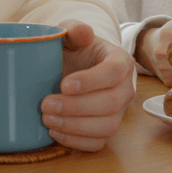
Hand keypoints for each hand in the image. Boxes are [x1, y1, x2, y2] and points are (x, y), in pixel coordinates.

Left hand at [40, 20, 134, 151]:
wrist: (75, 68)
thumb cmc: (75, 51)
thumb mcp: (72, 35)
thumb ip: (75, 29)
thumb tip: (82, 31)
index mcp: (121, 61)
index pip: (114, 73)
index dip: (90, 81)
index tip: (63, 84)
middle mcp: (125, 88)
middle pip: (111, 103)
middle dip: (76, 107)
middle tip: (45, 104)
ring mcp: (119, 112)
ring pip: (107, 127)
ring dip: (75, 127)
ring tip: (47, 119)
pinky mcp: (107, 129)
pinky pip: (98, 143)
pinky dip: (76, 142)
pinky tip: (54, 131)